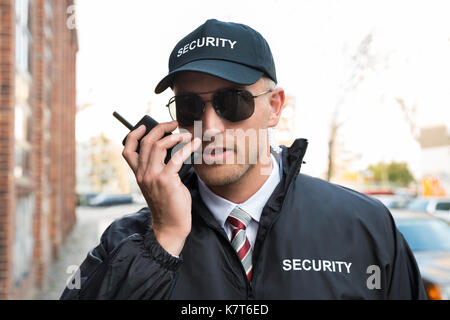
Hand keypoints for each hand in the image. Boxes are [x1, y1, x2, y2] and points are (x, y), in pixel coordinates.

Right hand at [122, 121, 200, 255]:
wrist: (171, 226)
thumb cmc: (169, 204)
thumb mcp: (159, 184)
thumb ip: (161, 167)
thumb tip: (173, 149)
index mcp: (138, 174)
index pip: (127, 150)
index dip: (134, 134)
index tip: (144, 125)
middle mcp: (142, 173)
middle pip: (146, 141)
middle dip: (160, 128)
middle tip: (174, 124)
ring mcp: (152, 176)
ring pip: (158, 145)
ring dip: (174, 135)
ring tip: (185, 134)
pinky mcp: (166, 180)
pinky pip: (176, 157)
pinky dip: (187, 147)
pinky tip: (195, 144)